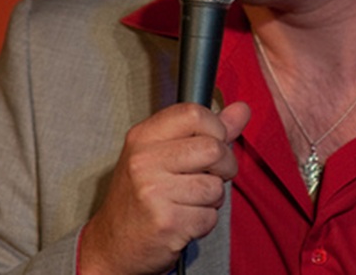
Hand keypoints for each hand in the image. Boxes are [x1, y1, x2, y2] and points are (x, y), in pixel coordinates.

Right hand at [78, 101, 250, 274]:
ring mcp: (153, 192)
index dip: (216, 129)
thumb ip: (208, 130)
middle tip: (210, 176)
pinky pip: (210, 217)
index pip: (194, 113)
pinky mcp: (166, 223)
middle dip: (224, 166)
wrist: (112, 245)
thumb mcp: (165, 153)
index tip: (212, 143)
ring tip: (189, 201)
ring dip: (212, 198)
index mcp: (144, 136)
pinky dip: (204, 222)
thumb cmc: (142, 195)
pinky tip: (184, 220)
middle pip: (213, 149)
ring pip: (215, 186)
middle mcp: (144, 160)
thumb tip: (242, 110)